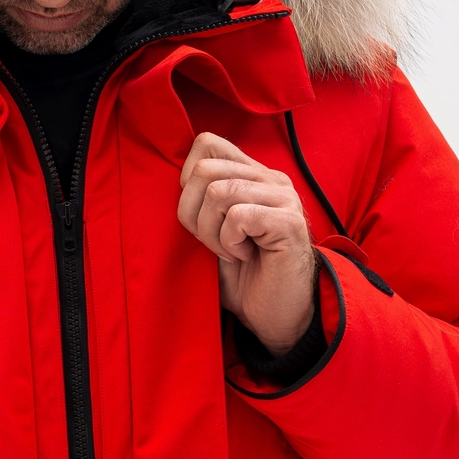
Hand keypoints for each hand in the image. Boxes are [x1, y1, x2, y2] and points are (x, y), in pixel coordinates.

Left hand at [178, 132, 316, 353]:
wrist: (278, 314)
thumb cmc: (244, 276)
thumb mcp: (213, 232)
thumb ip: (200, 201)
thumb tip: (170, 181)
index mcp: (252, 175)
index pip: (207, 143)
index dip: (187, 181)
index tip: (199, 216)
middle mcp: (270, 179)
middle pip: (204, 170)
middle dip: (193, 214)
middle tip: (213, 242)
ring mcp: (284, 198)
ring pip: (217, 192)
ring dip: (211, 233)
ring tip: (230, 252)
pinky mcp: (289, 221)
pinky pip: (238, 217)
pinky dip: (230, 242)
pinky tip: (244, 256)